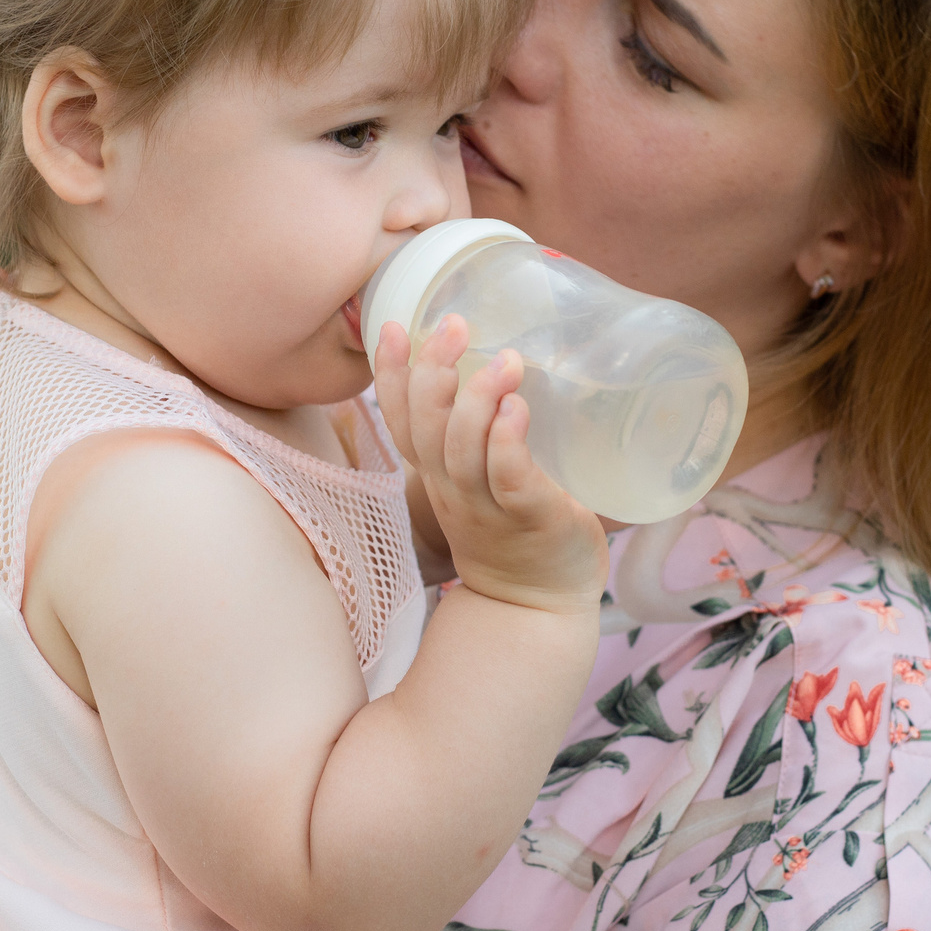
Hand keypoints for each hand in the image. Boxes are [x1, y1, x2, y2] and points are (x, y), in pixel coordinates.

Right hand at [375, 316, 605, 618]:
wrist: (538, 606)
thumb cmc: (515, 530)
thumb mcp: (480, 480)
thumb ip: (480, 431)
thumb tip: (499, 359)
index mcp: (438, 474)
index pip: (401, 419)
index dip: (392, 373)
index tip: (395, 325)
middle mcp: (453, 488)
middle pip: (424, 426)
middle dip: (432, 370)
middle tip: (455, 324)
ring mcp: (488, 506)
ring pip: (461, 449)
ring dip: (477, 399)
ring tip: (504, 360)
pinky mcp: (530, 517)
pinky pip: (508, 478)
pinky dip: (506, 441)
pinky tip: (517, 409)